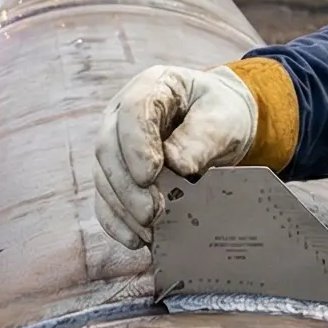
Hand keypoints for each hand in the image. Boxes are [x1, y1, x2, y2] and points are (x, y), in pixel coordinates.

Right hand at [93, 65, 258, 248]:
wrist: (218, 125)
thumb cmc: (221, 114)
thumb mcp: (224, 119)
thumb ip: (202, 137)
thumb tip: (178, 165)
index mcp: (152, 87)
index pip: (132, 111)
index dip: (136, 145)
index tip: (151, 176)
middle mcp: (122, 114)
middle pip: (109, 148)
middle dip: (128, 185)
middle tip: (152, 213)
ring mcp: (116, 144)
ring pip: (104, 177)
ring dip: (123, 208)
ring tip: (150, 230)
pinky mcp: (117, 173)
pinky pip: (106, 199)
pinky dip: (117, 222)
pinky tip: (136, 240)